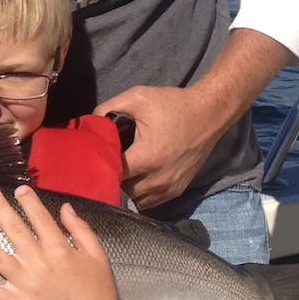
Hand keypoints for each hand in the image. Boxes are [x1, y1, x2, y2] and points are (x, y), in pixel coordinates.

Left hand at [0, 186, 128, 299]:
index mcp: (60, 249)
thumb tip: (65, 207)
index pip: (40, 219)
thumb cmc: (98, 291)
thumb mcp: (97, 255)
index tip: (18, 189)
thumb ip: (80, 230)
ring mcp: (26, 284)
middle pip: (15, 231)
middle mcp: (39, 263)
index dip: (29, 202)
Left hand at [95, 86, 222, 209]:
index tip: (92, 160)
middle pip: (121, 191)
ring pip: (135, 200)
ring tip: (117, 176)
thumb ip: (107, 107)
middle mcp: (157, 179)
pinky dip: (139, 196)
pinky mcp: (176, 190)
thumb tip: (89, 123)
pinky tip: (133, 182)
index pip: (112, 174)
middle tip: (102, 169)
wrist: (210, 114)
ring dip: (124, 191)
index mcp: (146, 158)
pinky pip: (150, 202)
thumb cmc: (173, 104)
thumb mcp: (137, 97)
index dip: (98, 168)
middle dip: (110, 181)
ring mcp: (168, 188)